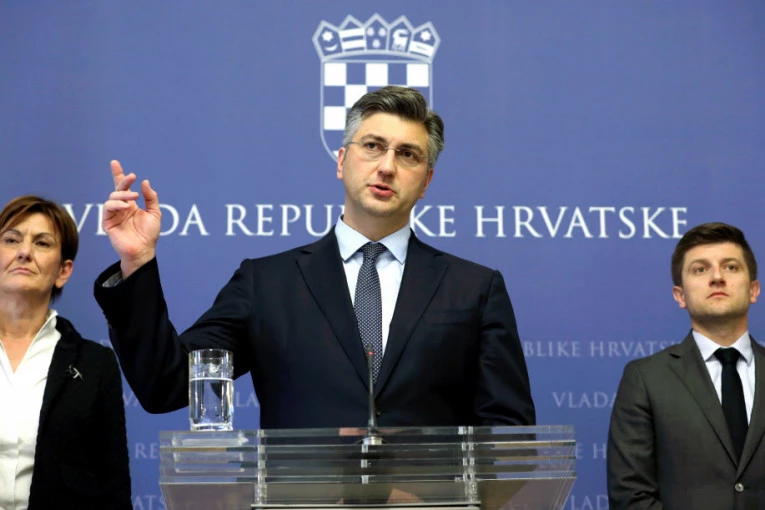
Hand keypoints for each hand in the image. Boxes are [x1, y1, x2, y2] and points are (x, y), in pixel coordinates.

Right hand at [103, 160, 161, 277]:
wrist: (143, 250)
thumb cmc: (149, 234)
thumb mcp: (155, 213)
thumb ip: (151, 198)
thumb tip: (145, 182)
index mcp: (131, 205)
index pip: (123, 187)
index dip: (119, 175)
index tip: (115, 163)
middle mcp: (121, 208)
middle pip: (118, 189)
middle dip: (123, 180)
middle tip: (132, 176)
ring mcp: (114, 214)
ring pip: (112, 197)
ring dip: (123, 194)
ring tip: (133, 199)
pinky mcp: (108, 222)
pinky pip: (108, 208)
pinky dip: (116, 204)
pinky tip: (126, 207)